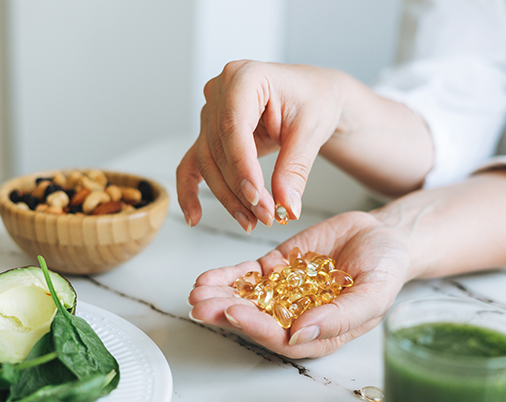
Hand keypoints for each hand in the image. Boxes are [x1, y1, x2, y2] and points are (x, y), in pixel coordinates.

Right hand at [176, 60, 348, 232]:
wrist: (314, 97)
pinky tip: (195, 216)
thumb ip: (295, 169)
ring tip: (252, 221)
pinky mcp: (210, 133)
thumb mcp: (312, 132)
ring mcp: (211, 112)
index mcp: (245, 77)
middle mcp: (220, 91)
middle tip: (265, 216)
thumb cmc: (314, 100)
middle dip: (240, 189)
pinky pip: (193, 163)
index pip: (233, 127)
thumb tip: (286, 206)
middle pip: (218, 150)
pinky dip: (190, 190)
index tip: (257, 198)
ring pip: (208, 163)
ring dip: (228, 196)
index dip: (242, 167)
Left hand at [187, 211, 408, 357]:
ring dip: (220, 296)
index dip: (257, 328)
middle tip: (201, 306)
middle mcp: (297, 316)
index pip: (282, 338)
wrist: (384, 236)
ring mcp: (285, 291)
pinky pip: (249, 275)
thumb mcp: (373, 294)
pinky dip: (228, 276)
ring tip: (197, 292)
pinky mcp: (278, 268)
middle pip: (256, 320)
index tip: (234, 313)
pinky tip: (207, 278)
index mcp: (319, 333)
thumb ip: (339, 317)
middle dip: (226, 313)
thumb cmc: (386, 270)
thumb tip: (300, 335)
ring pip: (247, 298)